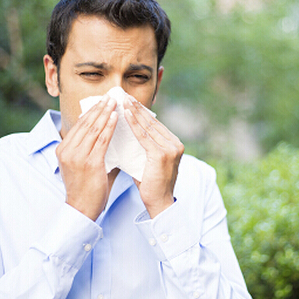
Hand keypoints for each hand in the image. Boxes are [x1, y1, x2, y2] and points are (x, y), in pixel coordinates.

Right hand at [55, 95, 117, 220]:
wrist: (81, 209)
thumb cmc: (85, 188)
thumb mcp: (80, 165)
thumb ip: (89, 149)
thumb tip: (105, 134)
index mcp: (63, 149)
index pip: (78, 125)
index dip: (91, 111)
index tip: (101, 101)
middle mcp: (67, 150)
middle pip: (85, 123)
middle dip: (98, 108)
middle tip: (109, 96)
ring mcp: (77, 156)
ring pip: (93, 129)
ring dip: (105, 113)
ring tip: (114, 102)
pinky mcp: (89, 163)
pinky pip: (102, 140)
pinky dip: (109, 127)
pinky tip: (115, 117)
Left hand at [124, 97, 183, 217]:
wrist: (159, 203)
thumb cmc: (151, 184)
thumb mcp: (148, 161)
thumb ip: (143, 147)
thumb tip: (127, 133)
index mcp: (174, 144)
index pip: (155, 124)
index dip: (142, 112)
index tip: (130, 102)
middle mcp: (175, 144)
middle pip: (152, 122)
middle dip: (137, 108)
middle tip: (124, 96)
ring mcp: (170, 149)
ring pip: (148, 127)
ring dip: (134, 112)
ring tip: (123, 101)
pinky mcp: (161, 154)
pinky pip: (144, 136)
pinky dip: (133, 125)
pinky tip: (125, 115)